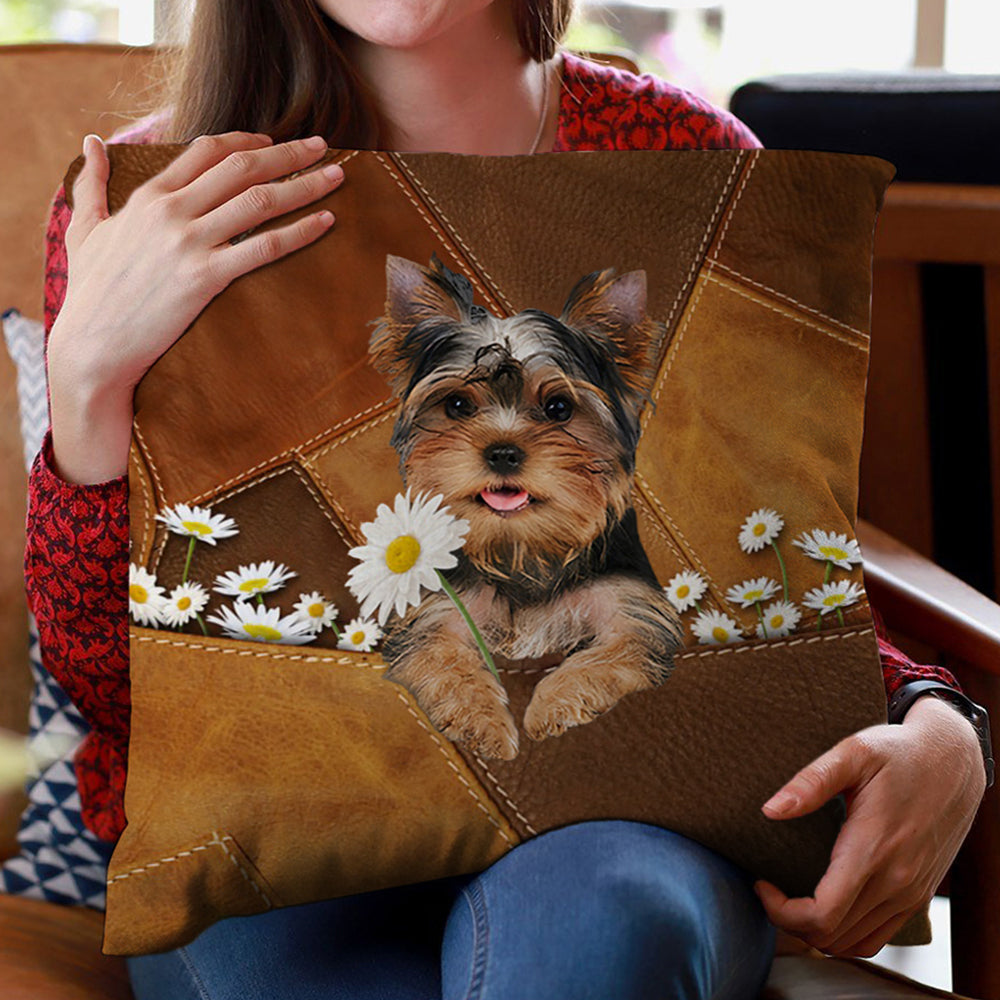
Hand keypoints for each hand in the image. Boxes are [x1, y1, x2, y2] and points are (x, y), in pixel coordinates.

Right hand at [47, 130, 344, 483]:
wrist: (92, 345)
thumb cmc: (90, 292)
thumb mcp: (84, 230)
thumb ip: (91, 184)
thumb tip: (91, 142)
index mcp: (149, 196)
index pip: (207, 150)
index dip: (247, 141)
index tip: (273, 141)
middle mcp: (172, 212)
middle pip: (242, 167)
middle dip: (288, 152)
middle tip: (322, 145)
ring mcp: (190, 243)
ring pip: (260, 200)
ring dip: (304, 184)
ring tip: (337, 176)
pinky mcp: (206, 277)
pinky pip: (264, 247)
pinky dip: (300, 231)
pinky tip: (326, 221)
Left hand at [753, 695, 986, 957]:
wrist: (953, 762)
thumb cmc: (899, 753)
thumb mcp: (853, 752)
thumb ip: (811, 782)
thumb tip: (771, 810)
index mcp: (873, 849)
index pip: (822, 914)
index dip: (781, 911)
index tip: (761, 882)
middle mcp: (896, 881)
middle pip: (832, 936)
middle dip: (789, 921)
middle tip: (769, 888)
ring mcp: (910, 893)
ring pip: (854, 943)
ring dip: (816, 932)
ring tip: (791, 898)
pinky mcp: (918, 895)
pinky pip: (877, 936)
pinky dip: (845, 934)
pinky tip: (825, 906)